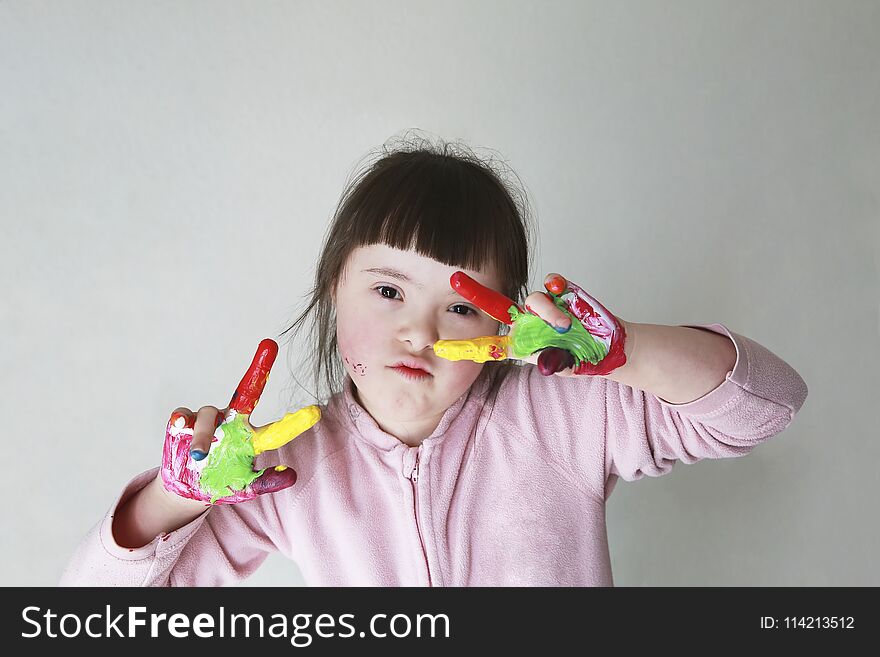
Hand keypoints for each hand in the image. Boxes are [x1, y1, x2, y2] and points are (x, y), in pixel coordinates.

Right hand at [161, 339, 320, 504]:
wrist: (188, 488)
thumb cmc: (221, 481)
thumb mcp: (245, 487)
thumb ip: (267, 482)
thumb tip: (293, 476)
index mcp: (250, 438)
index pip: (275, 429)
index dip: (294, 423)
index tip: (315, 412)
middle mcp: (232, 421)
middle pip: (247, 391)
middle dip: (259, 367)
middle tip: (270, 345)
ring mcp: (208, 420)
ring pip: (209, 414)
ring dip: (203, 434)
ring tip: (199, 455)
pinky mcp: (183, 423)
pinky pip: (183, 414)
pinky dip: (180, 419)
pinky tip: (179, 426)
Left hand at [432, 272, 627, 376]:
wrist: (608, 346)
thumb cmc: (581, 357)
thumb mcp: (567, 366)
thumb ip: (557, 364)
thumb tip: (547, 364)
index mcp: (520, 343)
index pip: (489, 344)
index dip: (466, 346)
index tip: (440, 347)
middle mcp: (526, 321)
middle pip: (496, 306)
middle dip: (475, 292)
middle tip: (455, 279)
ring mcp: (543, 306)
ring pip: (531, 299)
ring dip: (546, 311)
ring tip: (564, 326)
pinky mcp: (562, 292)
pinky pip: (552, 283)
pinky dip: (557, 287)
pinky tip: (565, 292)